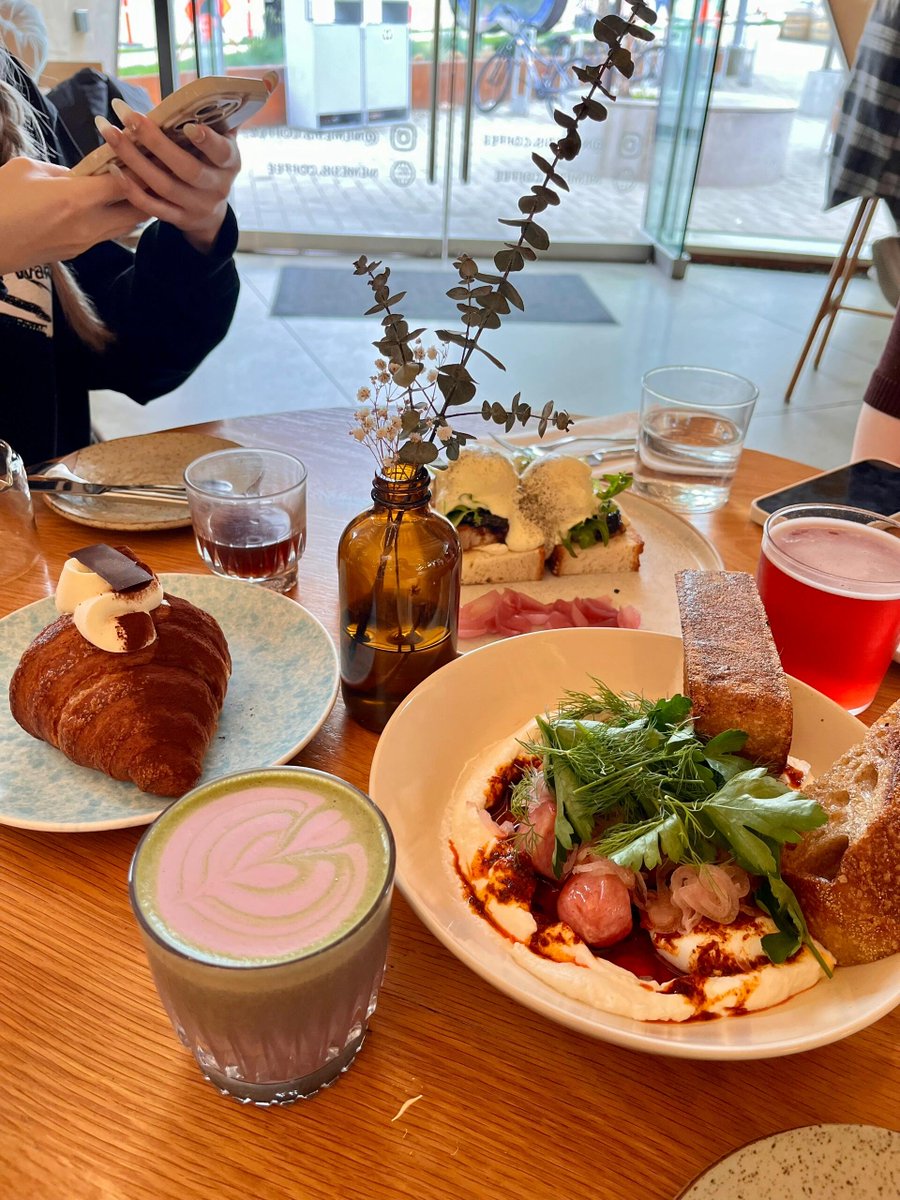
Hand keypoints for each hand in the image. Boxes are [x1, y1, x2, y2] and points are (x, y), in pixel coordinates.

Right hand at [0, 157, 142, 274]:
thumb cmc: (0, 200)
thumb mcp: (26, 170)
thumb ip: (60, 170)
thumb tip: (78, 174)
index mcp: (77, 199)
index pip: (124, 182)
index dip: (139, 167)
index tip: (150, 154)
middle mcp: (89, 224)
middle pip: (136, 210)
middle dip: (148, 192)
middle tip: (155, 174)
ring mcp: (85, 242)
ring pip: (124, 226)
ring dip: (135, 208)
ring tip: (143, 189)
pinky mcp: (77, 252)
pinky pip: (107, 234)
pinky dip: (117, 219)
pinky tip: (115, 206)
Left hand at [97, 102, 240, 253]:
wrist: (211, 212)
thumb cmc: (210, 164)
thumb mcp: (220, 144)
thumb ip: (213, 121)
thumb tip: (200, 92)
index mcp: (229, 163)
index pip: (221, 153)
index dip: (206, 141)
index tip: (188, 126)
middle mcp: (216, 187)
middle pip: (186, 168)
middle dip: (155, 142)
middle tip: (129, 116)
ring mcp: (196, 206)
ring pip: (163, 185)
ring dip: (133, 159)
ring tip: (110, 132)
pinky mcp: (178, 219)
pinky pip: (151, 207)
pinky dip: (131, 189)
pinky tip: (112, 168)